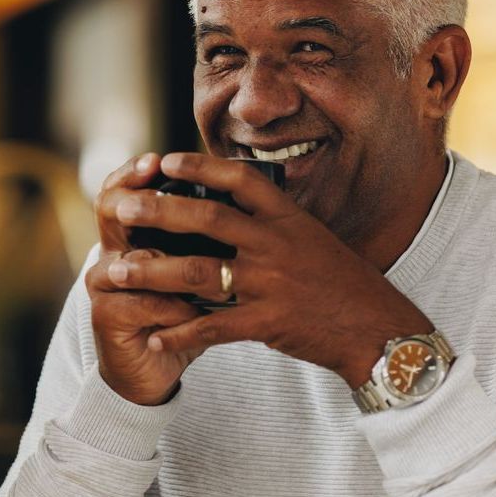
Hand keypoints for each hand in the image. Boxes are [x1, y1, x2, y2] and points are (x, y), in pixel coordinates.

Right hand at [89, 153, 204, 405]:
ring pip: (133, 260)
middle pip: (111, 212)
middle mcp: (110, 254)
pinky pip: (141, 303)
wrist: (151, 370)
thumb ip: (203, 238)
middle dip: (142, 201)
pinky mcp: (106, 317)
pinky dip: (175, 308)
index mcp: (131, 236)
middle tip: (162, 192)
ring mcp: (104, 286)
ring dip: (170, 265)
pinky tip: (198, 312)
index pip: (120, 191)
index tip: (159, 159)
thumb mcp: (193, 271)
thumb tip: (241, 196)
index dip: (133, 173)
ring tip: (205, 267)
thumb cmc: (180, 316)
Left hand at [101, 152, 432, 386]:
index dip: (201, 166)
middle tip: (120, 208)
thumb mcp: (312, 239)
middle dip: (158, 212)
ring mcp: (272, 283)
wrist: (380, 330)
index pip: (240, 180)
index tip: (165, 160)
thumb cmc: (341, 283)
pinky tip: (152, 337)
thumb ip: (271, 224)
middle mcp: (277, 244)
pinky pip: (213, 326)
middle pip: (207, 218)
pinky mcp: (268, 322)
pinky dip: (179, 332)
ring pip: (198, 272)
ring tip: (116, 273)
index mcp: (288, 219)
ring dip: (152, 273)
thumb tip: (229, 203)